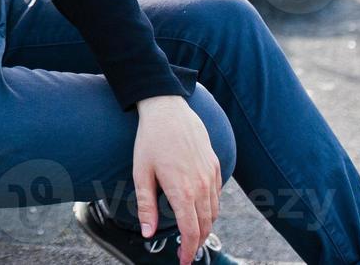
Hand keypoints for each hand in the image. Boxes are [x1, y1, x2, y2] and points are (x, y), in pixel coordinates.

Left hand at [132, 95, 221, 264]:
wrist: (167, 109)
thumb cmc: (150, 140)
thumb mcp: (141, 173)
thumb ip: (146, 206)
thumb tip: (147, 233)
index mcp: (182, 191)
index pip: (191, 231)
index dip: (188, 250)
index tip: (183, 260)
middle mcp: (201, 186)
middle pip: (205, 225)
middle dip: (197, 242)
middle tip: (187, 251)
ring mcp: (211, 175)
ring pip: (214, 211)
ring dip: (205, 226)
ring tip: (193, 233)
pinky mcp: (215, 165)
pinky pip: (217, 194)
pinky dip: (211, 207)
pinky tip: (200, 208)